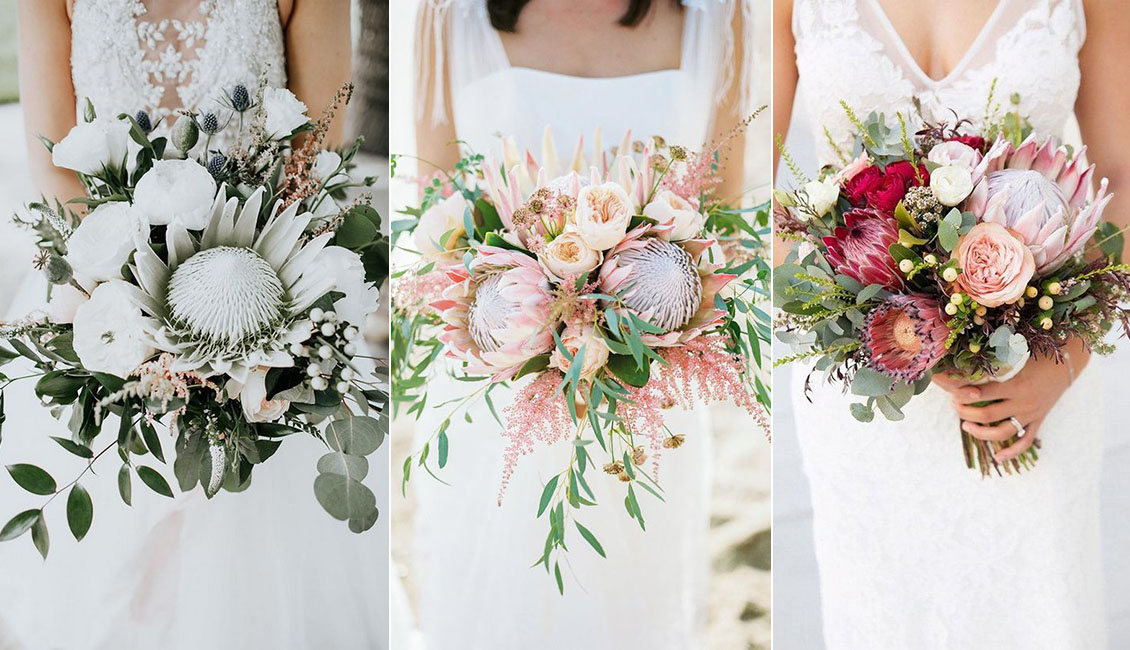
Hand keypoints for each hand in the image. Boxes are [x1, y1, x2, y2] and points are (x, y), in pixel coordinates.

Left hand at [932, 342, 1088, 461]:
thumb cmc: (1037, 356)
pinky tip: (997, 457)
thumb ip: (992, 362)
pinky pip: (1024, 441)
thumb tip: (964, 363)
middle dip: (965, 412)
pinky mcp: (1038, 421)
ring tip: (965, 424)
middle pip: (987, 415)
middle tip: (954, 406)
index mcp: (1016, 384)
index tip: (949, 389)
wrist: (1068, 364)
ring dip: (980, 432)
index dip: (961, 393)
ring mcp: (1031, 414)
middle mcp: (1023, 403)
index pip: (981, 393)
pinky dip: (1011, 452)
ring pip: (1002, 432)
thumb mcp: (1015, 355)